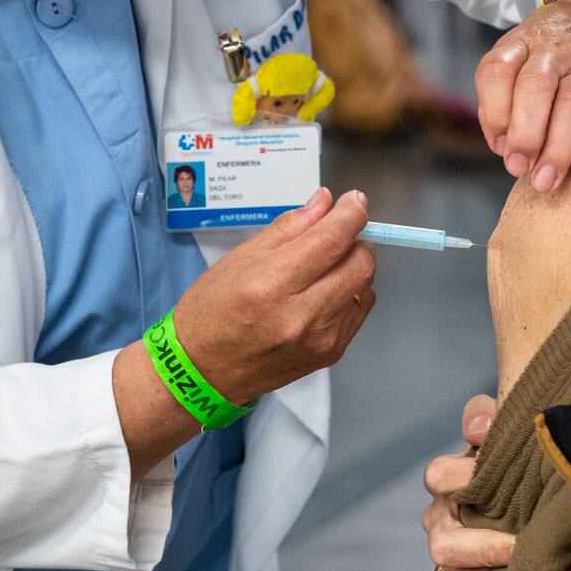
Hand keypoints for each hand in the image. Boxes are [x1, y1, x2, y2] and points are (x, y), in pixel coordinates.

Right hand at [171, 188, 375, 405]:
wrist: (204, 370)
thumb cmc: (213, 311)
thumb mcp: (242, 257)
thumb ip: (290, 226)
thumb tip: (324, 202)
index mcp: (272, 284)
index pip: (332, 240)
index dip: (352, 214)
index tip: (355, 201)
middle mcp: (300, 315)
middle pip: (360, 264)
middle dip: (356, 240)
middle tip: (337, 234)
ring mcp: (319, 339)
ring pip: (365, 286)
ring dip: (353, 267)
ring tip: (324, 268)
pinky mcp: (330, 354)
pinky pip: (359, 311)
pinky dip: (350, 293)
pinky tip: (324, 292)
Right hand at [424, 395, 512, 570]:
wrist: (549, 522)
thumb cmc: (523, 475)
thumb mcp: (511, 438)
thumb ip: (488, 417)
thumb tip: (478, 427)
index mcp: (449, 486)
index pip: (437, 476)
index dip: (461, 481)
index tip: (495, 489)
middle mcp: (442, 525)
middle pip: (441, 543)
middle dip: (483, 547)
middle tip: (519, 545)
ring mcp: (450, 566)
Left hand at [475, 0, 570, 190]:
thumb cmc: (551, 51)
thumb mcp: (518, 59)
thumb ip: (503, 101)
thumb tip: (504, 148)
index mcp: (521, 43)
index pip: (497, 71)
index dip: (494, 113)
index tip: (500, 146)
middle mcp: (555, 49)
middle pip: (536, 88)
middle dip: (526, 136)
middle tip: (520, 168)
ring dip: (558, 148)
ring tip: (547, 179)